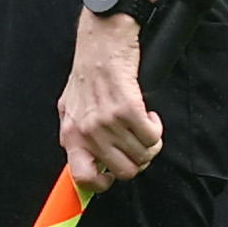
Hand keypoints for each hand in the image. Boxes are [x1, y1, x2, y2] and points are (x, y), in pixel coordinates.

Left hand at [58, 11, 160, 193]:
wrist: (101, 42)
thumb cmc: (88, 72)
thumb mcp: (72, 108)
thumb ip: (79, 136)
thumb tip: (89, 164)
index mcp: (71, 134)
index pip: (82, 178)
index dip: (103, 184)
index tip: (114, 175)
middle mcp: (87, 132)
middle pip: (124, 171)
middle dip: (138, 162)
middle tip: (139, 146)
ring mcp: (107, 121)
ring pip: (142, 154)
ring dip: (150, 143)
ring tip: (144, 125)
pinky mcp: (128, 108)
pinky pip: (151, 137)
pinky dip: (156, 129)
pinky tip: (149, 116)